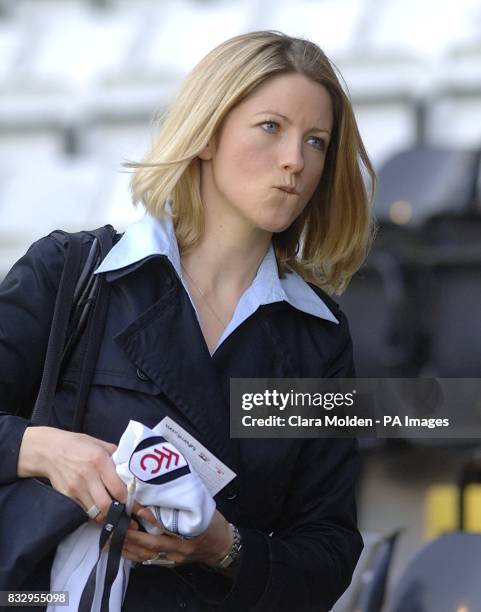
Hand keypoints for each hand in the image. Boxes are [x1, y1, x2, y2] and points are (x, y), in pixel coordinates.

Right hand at [17, 426, 153, 527]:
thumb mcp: (101, 445)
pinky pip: (85, 513)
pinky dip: (96, 517)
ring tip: (120, 522)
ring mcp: (76, 488)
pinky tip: (104, 517)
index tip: (143, 512)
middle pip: (107, 505)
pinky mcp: (68, 497)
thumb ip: (118, 458)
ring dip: (109, 519)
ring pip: (96, 513)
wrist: (51, 450)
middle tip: (132, 521)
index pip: (119, 488)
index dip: (132, 502)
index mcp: (100, 460)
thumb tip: (135, 471)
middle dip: (121, 515)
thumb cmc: (81, 445)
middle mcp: (88, 475)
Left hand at [121, 509, 232, 566]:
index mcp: (188, 531)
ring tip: (110, 539)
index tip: (132, 509)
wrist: (222, 544)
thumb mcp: (201, 507)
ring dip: (128, 547)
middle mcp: (179, 547)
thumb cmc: (212, 523)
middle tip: (113, 526)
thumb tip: (161, 486)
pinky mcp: (170, 562)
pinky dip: (134, 555)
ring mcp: (174, 557)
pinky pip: (149, 560)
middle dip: (130, 536)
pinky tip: (123, 550)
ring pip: (146, 555)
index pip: (163, 525)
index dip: (147, 518)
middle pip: (150, 543)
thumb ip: (181, 501)